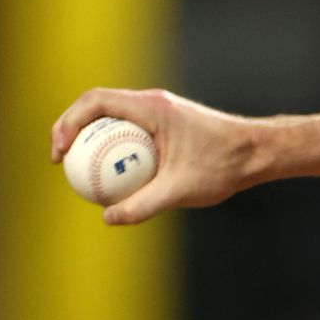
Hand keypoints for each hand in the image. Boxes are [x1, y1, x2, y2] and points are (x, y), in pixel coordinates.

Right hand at [50, 88, 258, 224]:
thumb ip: (143, 205)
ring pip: (112, 118)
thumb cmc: (224, 166)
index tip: (60, 152)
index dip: (67, 122)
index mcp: (152, 107)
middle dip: (70, 128)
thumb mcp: (181, 190)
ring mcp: (159, 112)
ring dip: (90, 137)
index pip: (95, 101)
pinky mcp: (166, 124)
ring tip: (77, 170)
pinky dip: (113, 148)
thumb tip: (107, 218)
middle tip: (60, 162)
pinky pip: (129, 131)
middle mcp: (153, 103)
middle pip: (96, 106)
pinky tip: (111, 178)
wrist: (259, 152)